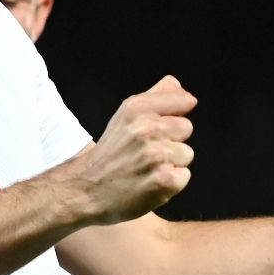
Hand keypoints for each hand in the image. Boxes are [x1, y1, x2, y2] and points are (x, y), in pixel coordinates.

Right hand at [72, 75, 197, 223]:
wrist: (87, 190)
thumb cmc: (110, 153)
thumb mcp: (124, 116)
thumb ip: (154, 96)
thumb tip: (177, 84)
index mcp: (137, 108)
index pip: (184, 100)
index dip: (172, 116)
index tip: (156, 129)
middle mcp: (147, 129)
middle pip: (186, 127)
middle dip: (171, 140)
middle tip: (145, 153)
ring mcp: (157, 156)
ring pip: (187, 153)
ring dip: (171, 163)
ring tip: (146, 168)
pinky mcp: (165, 180)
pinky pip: (184, 176)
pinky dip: (170, 183)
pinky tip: (149, 183)